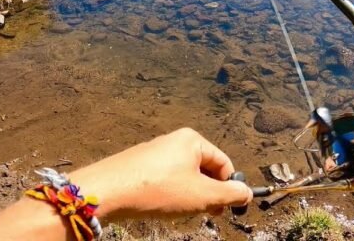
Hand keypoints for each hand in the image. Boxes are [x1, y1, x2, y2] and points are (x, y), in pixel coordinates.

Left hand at [0, 129, 250, 240]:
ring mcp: (155, 151)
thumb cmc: (157, 190)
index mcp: (193, 140)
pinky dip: (169, 194)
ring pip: (184, 177)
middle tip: (201, 213)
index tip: (222, 210)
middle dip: (207, 193)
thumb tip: (247, 193)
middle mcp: (174, 140)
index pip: (224, 164)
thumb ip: (230, 195)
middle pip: (204, 169)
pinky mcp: (139, 165)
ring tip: (176, 210)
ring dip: (188, 196)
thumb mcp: (202, 196)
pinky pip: (165, 179)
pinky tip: (158, 206)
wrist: (106, 191)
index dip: (227, 189)